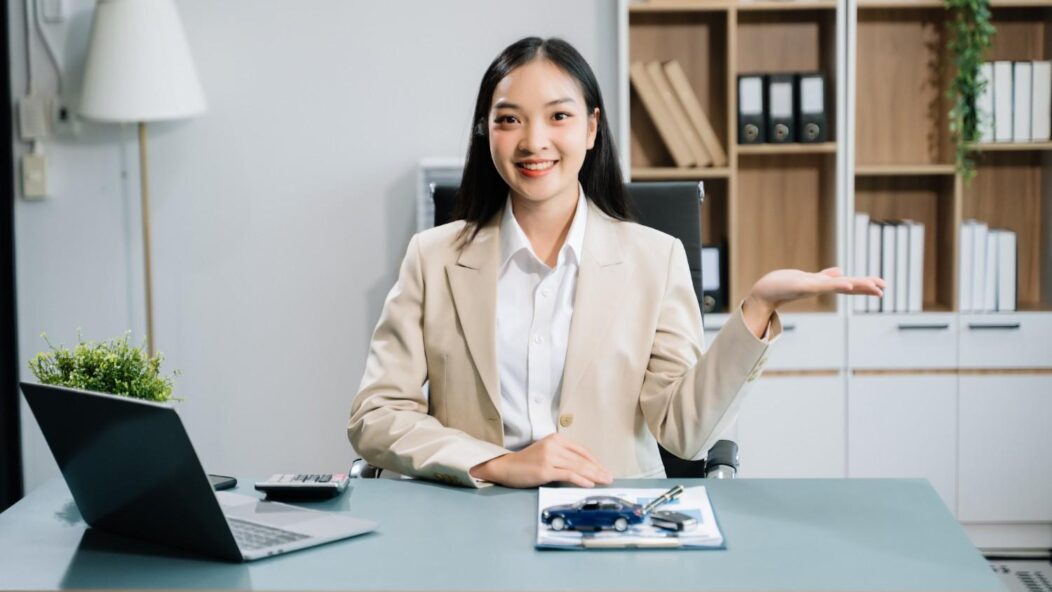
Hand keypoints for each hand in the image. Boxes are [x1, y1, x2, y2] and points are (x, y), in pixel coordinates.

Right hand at [469, 433, 612, 487]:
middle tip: (609, 477)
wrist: (506, 467)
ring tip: (604, 481)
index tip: (604, 469)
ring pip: (577, 467)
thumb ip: (563, 456)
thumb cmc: (527, 462)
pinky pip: (568, 475)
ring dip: (593, 476)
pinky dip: (581, 480)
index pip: (581, 451)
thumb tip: (584, 468)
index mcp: (556, 439)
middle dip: (598, 470)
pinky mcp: (545, 470)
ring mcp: (549, 457)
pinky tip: (589, 484)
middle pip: (581, 460)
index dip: (594, 461)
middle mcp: (554, 445)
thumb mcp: (546, 452)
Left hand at [743, 267, 884, 336]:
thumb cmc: (784, 285)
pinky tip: (848, 285)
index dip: (865, 285)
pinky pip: (823, 286)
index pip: (849, 284)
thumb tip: (840, 272)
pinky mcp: (803, 286)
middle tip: (883, 290)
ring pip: (839, 286)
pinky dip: (836, 286)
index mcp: (823, 285)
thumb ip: (825, 276)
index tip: (883, 286)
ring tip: (873, 287)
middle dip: (865, 287)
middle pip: (848, 286)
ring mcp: (813, 287)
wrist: (765, 291)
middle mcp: (820, 287)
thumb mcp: (808, 278)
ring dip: (856, 286)